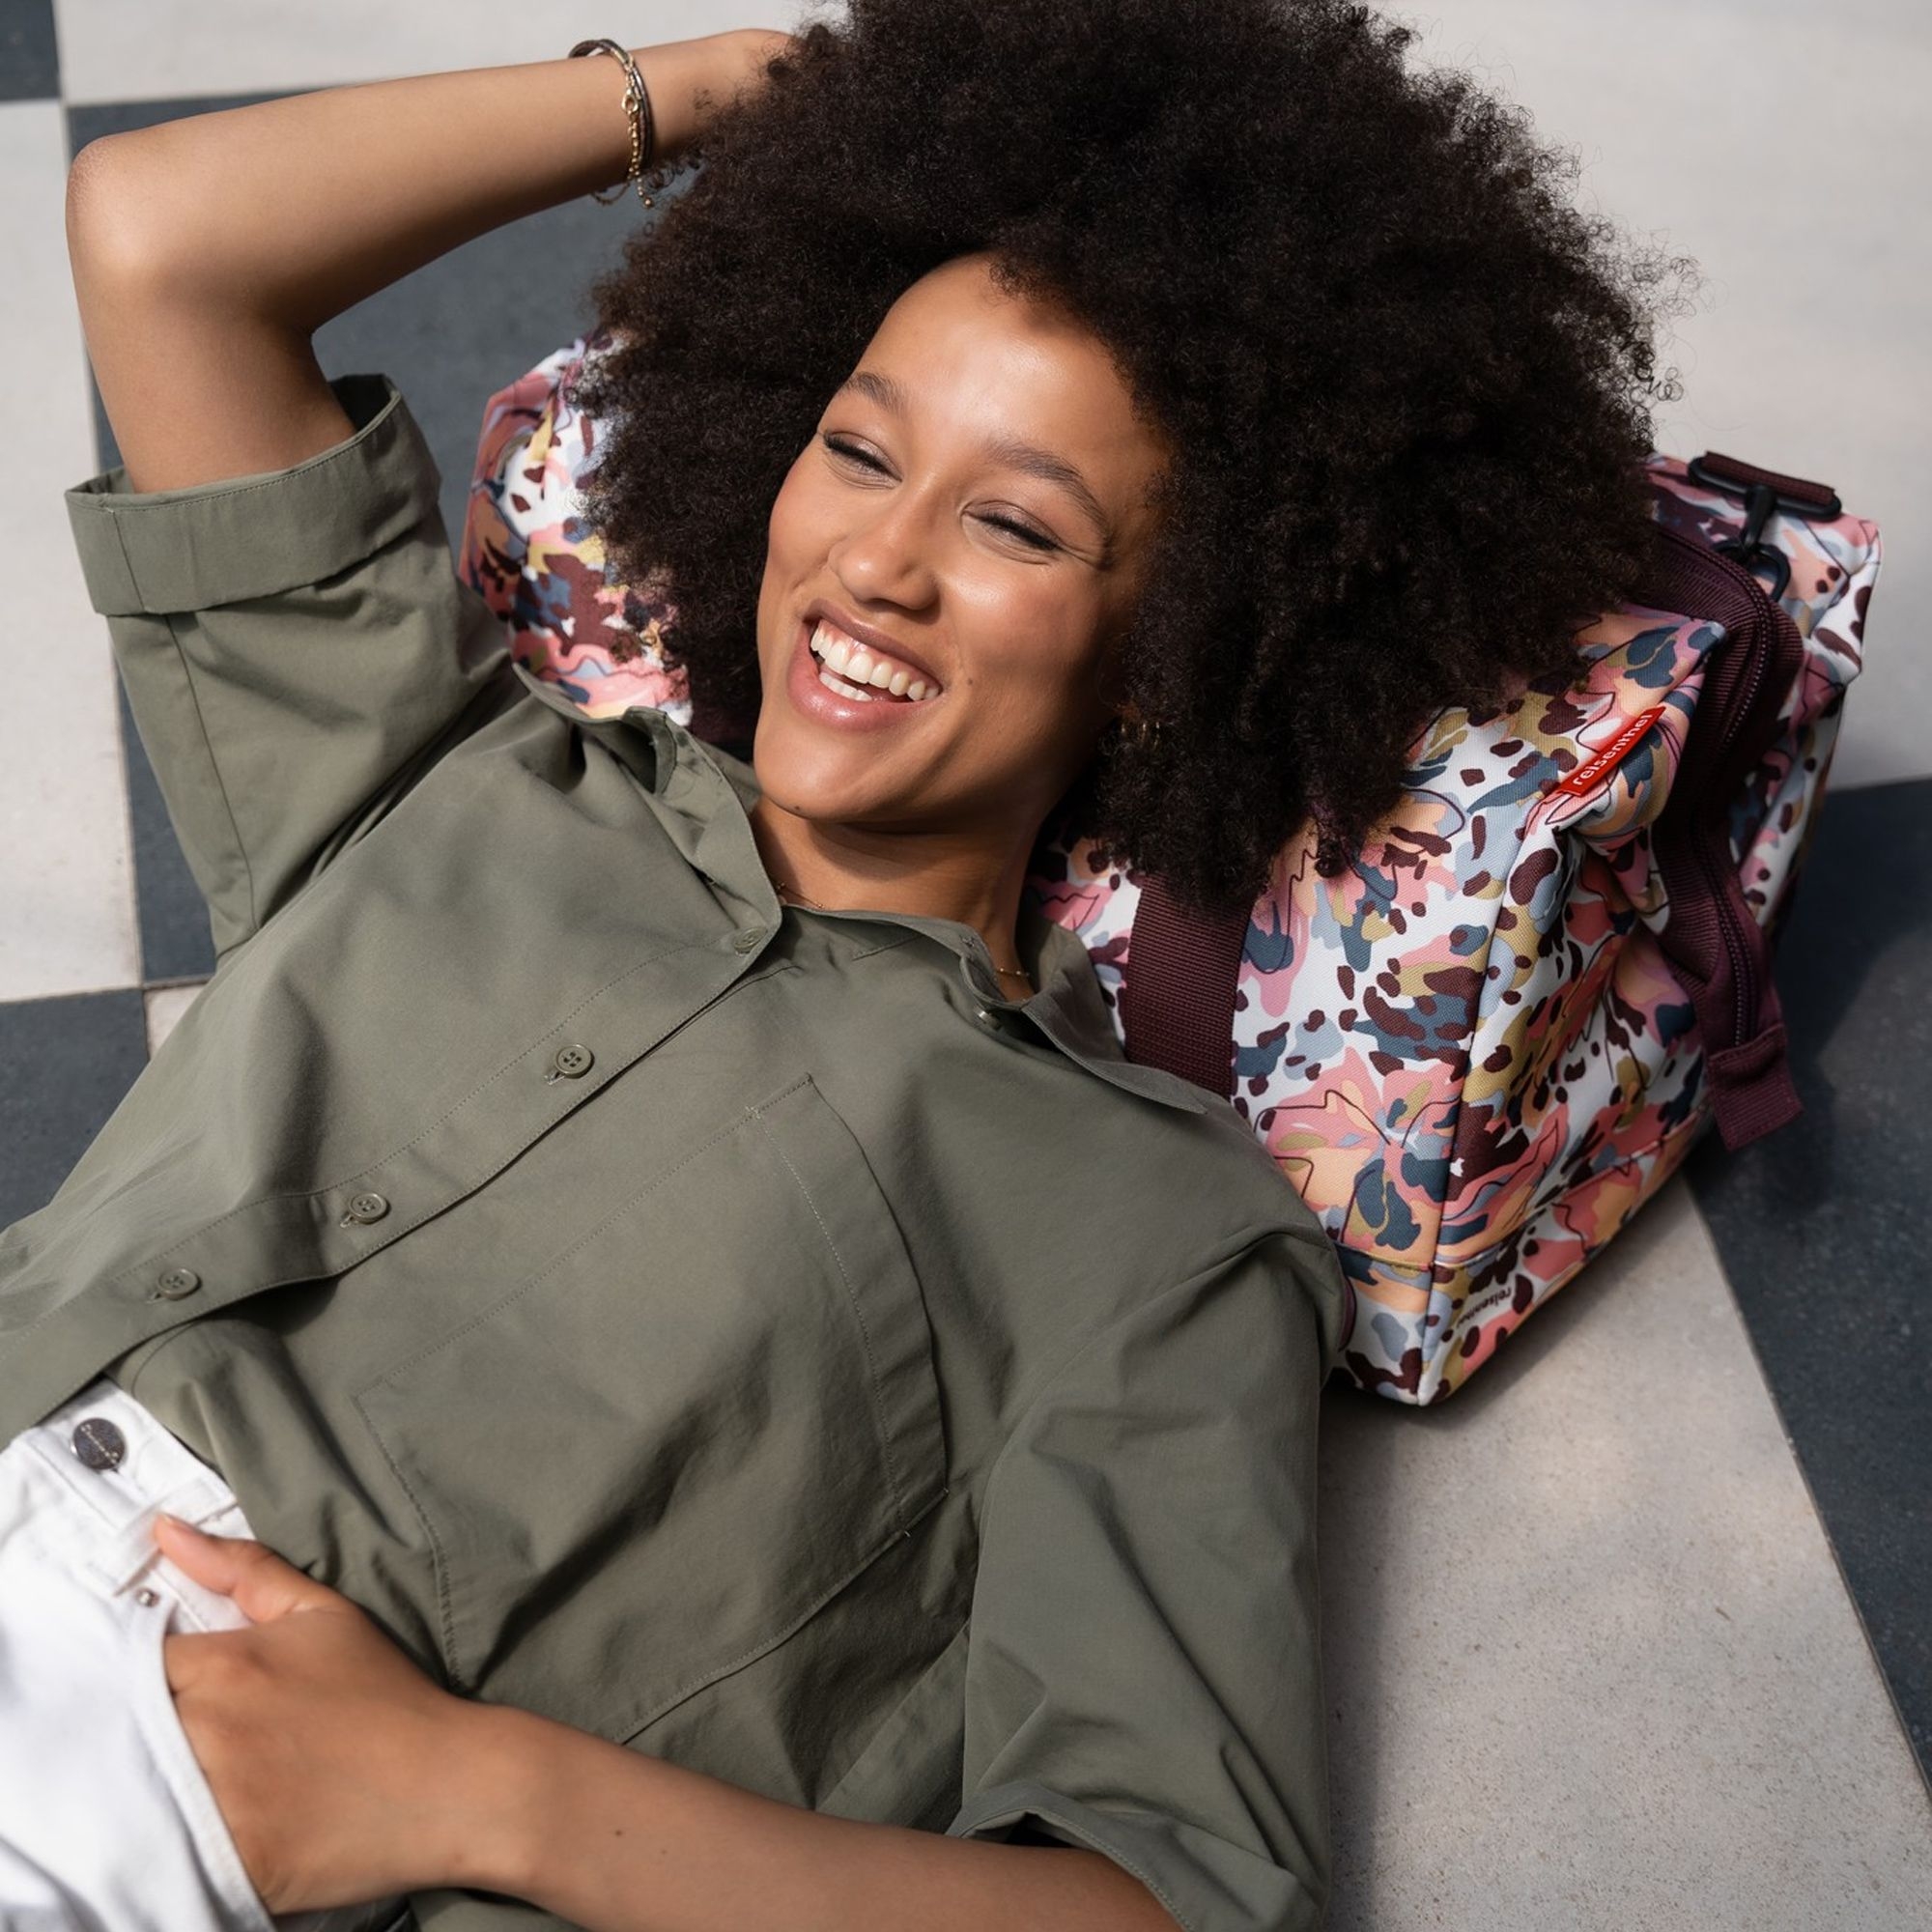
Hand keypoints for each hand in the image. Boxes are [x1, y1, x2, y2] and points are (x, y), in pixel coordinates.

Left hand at [153, 1514, 491, 1911]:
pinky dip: (168, 1848)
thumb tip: (164, 1527)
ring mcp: (214, 1802)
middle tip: (170, 1747)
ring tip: (182, 1792)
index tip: (161, 1696)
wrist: (447, 1783)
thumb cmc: (384, 1693)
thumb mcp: (321, 1613)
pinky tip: (200, 1835)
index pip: (130, 1667)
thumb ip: (242, 1568)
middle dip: (138, 1737)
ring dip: (146, 1793)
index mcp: (225, 1664)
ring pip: (133, 1798)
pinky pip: (165, 1857)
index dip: (139, 1681)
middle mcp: (206, 1729)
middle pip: (124, 1734)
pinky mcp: (226, 1864)